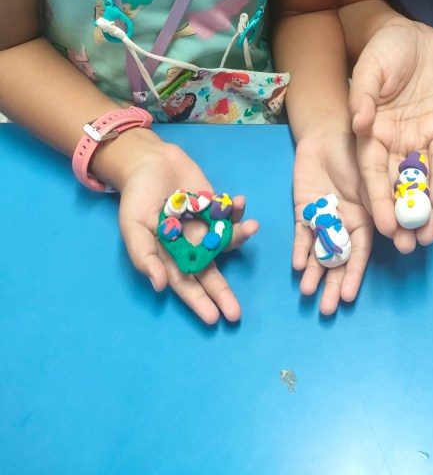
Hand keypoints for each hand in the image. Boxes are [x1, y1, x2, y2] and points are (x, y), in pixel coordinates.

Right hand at [116, 140, 257, 323]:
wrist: (149, 162)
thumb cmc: (136, 198)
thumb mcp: (132, 226)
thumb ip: (144, 256)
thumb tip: (160, 286)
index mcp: (169, 256)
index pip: (185, 284)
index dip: (199, 301)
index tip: (214, 318)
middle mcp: (190, 246)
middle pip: (209, 273)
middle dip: (223, 292)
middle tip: (236, 313)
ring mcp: (205, 226)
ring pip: (225, 241)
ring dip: (240, 236)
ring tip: (252, 228)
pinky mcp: (216, 206)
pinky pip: (229, 213)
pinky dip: (237, 210)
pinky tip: (239, 201)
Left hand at [292, 133, 372, 314]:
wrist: (330, 132)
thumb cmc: (360, 151)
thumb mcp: (373, 176)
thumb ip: (379, 201)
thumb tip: (395, 231)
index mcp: (367, 218)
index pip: (361, 252)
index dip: (355, 273)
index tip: (350, 295)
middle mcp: (345, 224)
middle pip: (339, 259)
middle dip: (333, 283)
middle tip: (327, 308)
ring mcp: (324, 219)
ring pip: (319, 252)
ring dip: (314, 273)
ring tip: (308, 295)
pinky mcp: (304, 211)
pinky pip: (302, 235)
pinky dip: (300, 249)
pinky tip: (297, 266)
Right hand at [349, 19, 432, 250]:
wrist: (416, 35)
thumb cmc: (385, 50)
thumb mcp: (371, 68)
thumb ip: (364, 95)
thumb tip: (359, 122)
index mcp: (369, 131)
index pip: (371, 171)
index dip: (377, 198)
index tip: (383, 225)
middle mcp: (392, 141)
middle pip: (395, 183)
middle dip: (400, 214)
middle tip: (406, 244)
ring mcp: (418, 136)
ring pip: (419, 178)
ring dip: (422, 206)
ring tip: (426, 237)